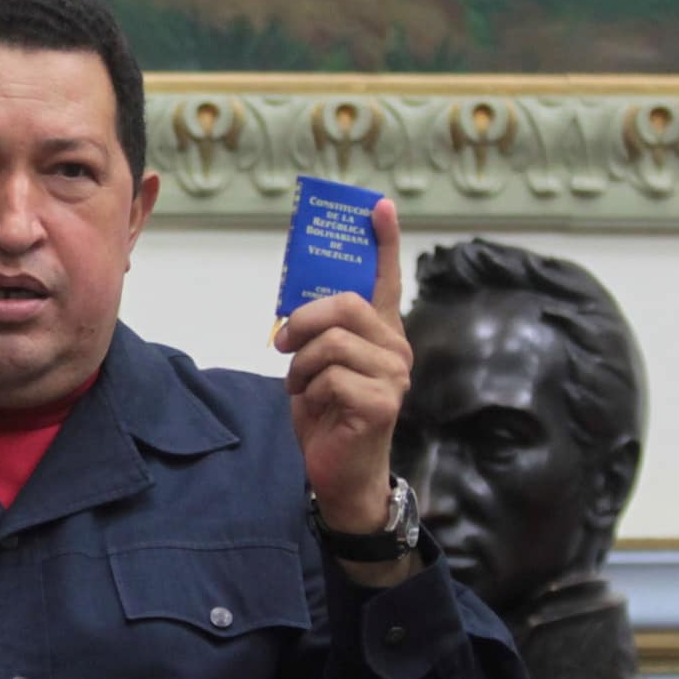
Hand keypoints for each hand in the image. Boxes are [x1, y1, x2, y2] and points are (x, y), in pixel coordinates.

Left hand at [275, 196, 412, 537]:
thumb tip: (295, 305)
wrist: (340, 472)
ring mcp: (393, 375)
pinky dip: (309, 390)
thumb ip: (320, 331)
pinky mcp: (381, 402)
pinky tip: (315, 406)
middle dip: (303, 320)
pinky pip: (330, 377)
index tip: (379, 206)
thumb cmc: (329, 414)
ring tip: (299, 384)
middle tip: (283, 343)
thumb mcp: (319, 364)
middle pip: (346, 304)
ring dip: (301, 364)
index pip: (387, 278)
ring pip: (333, 342)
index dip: (384, 241)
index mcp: (382, 332)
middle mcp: (395, 348)